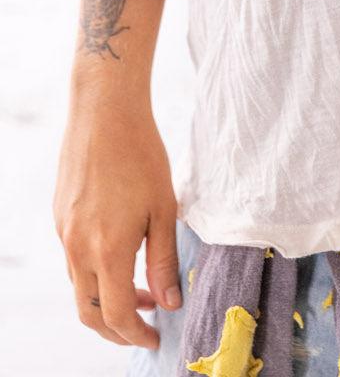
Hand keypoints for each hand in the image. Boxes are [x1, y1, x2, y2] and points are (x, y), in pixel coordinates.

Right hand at [54, 93, 179, 348]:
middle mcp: (78, 247)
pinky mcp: (60, 216)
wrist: (104, 111)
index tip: (155, 338)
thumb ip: (163, 260)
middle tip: (146, 325)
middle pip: (89, 312)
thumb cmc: (141, 153)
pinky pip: (73, 260)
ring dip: (106, 299)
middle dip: (116, 329)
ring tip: (142, 289)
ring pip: (78, 288)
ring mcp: (64, 232)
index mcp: (107, 250)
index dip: (137, 334)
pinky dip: (94, 274)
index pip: (117, 314)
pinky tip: (120, 256)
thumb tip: (170, 302)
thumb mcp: (164, 208)